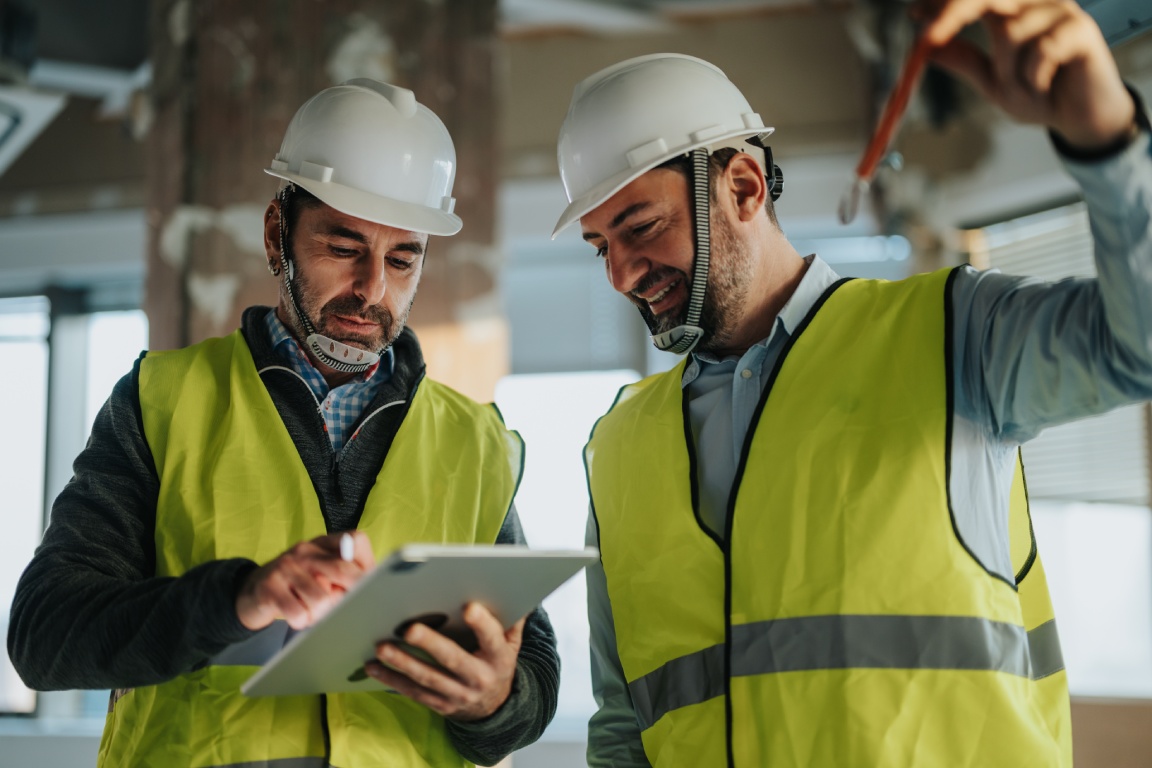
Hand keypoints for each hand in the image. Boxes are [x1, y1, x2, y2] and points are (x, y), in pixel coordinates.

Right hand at [235, 531, 373, 630]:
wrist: (253, 593)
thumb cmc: (298, 585)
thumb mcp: (323, 574)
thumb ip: (346, 576)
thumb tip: (370, 589)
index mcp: (324, 543)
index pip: (357, 540)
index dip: (366, 566)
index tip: (366, 586)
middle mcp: (306, 549)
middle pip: (343, 570)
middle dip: (351, 596)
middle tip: (347, 610)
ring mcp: (286, 566)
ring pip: (322, 599)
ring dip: (320, 614)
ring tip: (312, 612)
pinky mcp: (269, 586)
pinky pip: (298, 613)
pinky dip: (302, 621)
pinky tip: (297, 616)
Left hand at [365, 602, 524, 721]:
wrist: (494, 708)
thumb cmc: (497, 664)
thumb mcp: (511, 644)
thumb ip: (511, 618)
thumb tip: (513, 586)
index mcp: (498, 658)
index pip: (491, 638)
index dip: (481, 624)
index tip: (468, 607)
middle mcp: (478, 678)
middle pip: (453, 659)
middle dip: (430, 644)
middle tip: (409, 629)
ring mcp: (457, 694)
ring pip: (427, 677)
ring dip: (402, 662)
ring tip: (382, 647)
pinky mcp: (439, 705)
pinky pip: (413, 692)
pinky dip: (391, 679)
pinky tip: (374, 667)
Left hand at [916, 0, 1135, 148]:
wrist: (1078, 118)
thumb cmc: (1038, 93)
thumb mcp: (991, 80)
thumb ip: (963, 60)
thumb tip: (925, 47)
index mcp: (1009, 8)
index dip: (942, 2)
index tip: (912, 15)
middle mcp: (1033, 2)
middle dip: (954, 13)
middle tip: (930, 38)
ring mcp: (1059, 11)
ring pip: (1010, 31)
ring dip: (1006, 71)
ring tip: (1024, 88)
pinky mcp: (1082, 29)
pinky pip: (1041, 51)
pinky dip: (1033, 77)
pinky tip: (1044, 85)